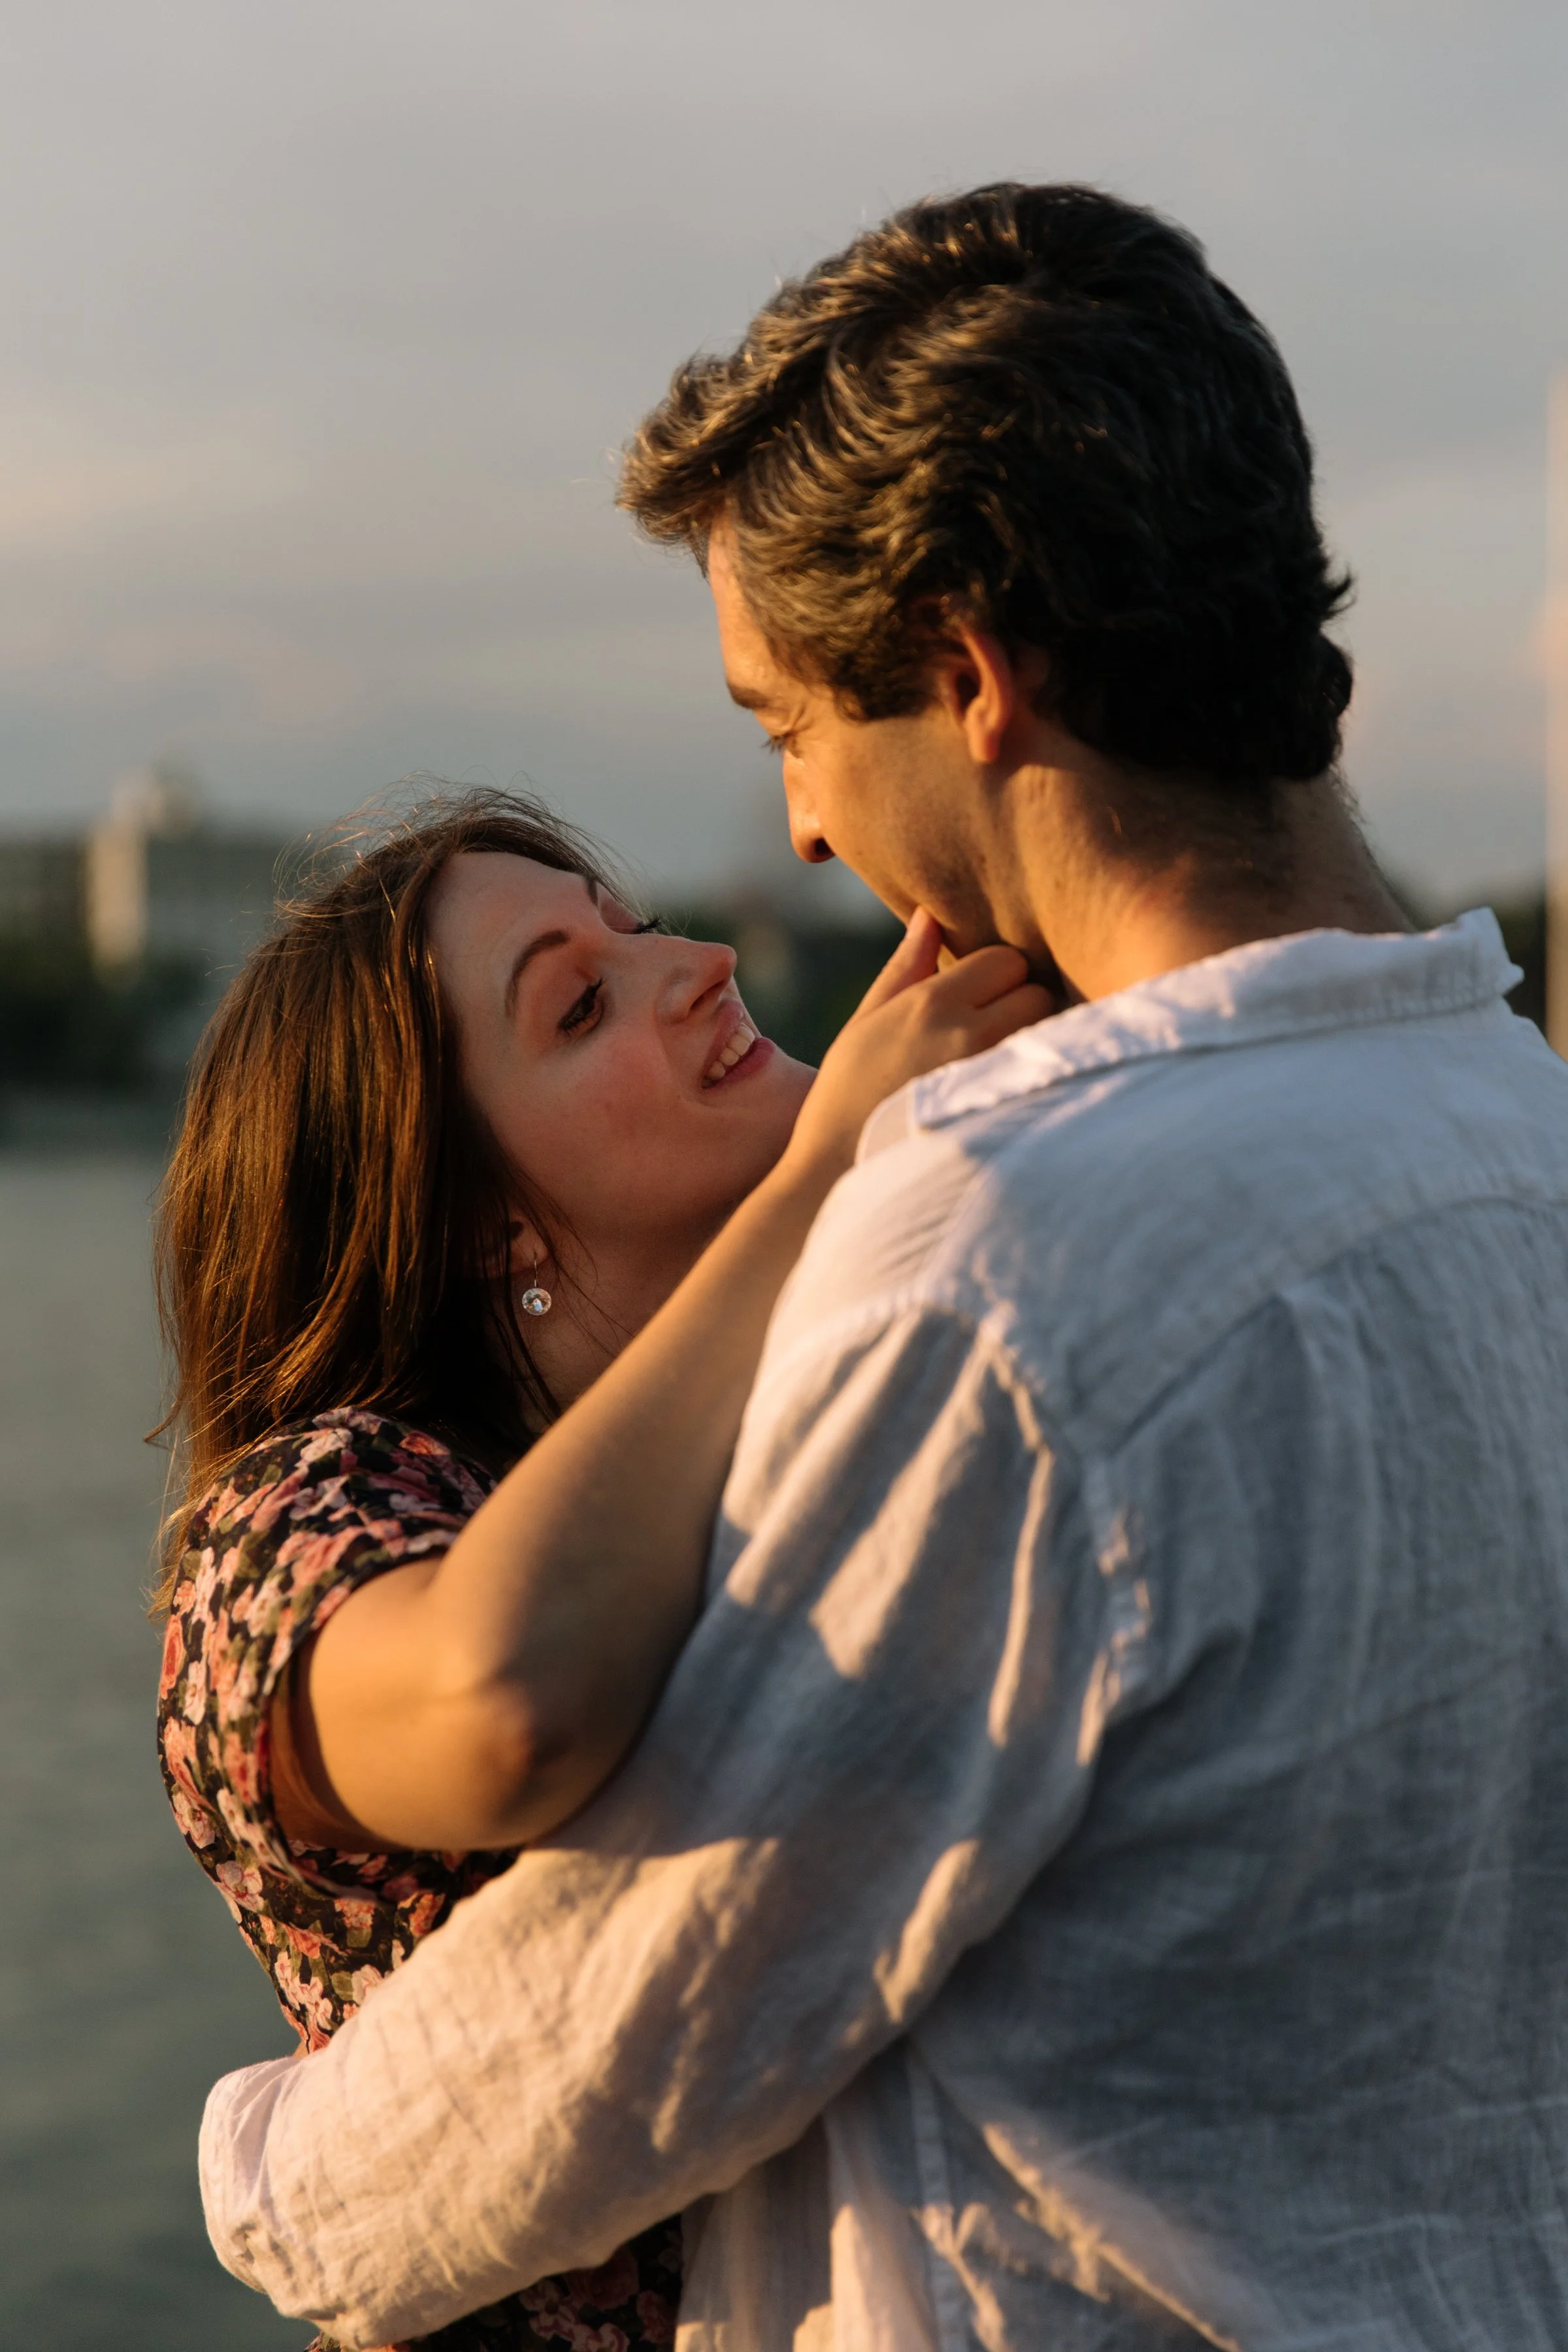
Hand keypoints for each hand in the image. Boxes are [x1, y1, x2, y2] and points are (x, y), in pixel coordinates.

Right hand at [781, 910, 1052, 1181]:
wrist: (839, 1174)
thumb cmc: (847, 1096)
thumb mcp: (865, 1023)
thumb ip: (905, 967)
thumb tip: (930, 915)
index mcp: (931, 1004)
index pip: (1005, 960)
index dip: (998, 976)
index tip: (982, 999)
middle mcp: (968, 1034)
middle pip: (1037, 994)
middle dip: (1024, 1005)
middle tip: (995, 1032)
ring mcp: (991, 1078)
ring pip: (1048, 1035)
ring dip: (1034, 1042)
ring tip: (999, 1066)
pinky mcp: (1005, 1115)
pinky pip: (1043, 1079)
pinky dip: (1034, 1079)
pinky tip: (1007, 1095)